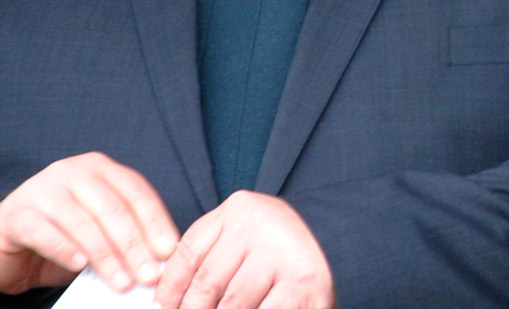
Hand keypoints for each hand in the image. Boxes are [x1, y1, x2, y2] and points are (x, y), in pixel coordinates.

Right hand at [0, 152, 178, 294]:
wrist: (6, 247)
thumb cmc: (62, 239)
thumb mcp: (99, 234)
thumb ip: (125, 238)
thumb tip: (161, 261)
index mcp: (99, 169)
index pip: (136, 192)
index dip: (155, 222)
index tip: (169, 252)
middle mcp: (72, 172)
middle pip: (112, 208)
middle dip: (134, 245)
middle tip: (149, 275)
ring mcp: (41, 190)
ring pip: (82, 221)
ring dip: (106, 255)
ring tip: (122, 281)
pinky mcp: (16, 215)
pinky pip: (44, 231)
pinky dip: (64, 249)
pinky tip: (80, 266)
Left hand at [154, 190, 333, 308]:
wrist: (343, 245)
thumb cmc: (281, 255)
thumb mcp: (245, 242)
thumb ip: (212, 258)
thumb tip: (167, 298)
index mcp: (239, 209)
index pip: (187, 253)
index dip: (170, 289)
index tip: (165, 308)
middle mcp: (260, 223)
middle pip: (206, 283)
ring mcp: (283, 252)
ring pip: (231, 305)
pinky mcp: (303, 283)